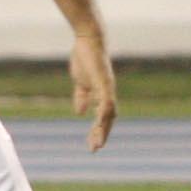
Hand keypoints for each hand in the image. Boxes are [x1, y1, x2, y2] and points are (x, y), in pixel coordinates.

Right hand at [68, 34, 118, 152]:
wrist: (88, 41)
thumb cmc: (85, 59)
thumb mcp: (81, 83)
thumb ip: (82, 97)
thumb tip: (80, 113)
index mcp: (102, 94)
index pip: (104, 117)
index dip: (99, 130)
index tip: (93, 144)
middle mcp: (108, 93)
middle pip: (109, 119)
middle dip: (101, 134)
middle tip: (94, 149)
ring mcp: (108, 87)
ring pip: (109, 113)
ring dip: (103, 128)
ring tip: (97, 142)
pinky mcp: (104, 81)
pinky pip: (106, 99)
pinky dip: (104, 112)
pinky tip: (100, 121)